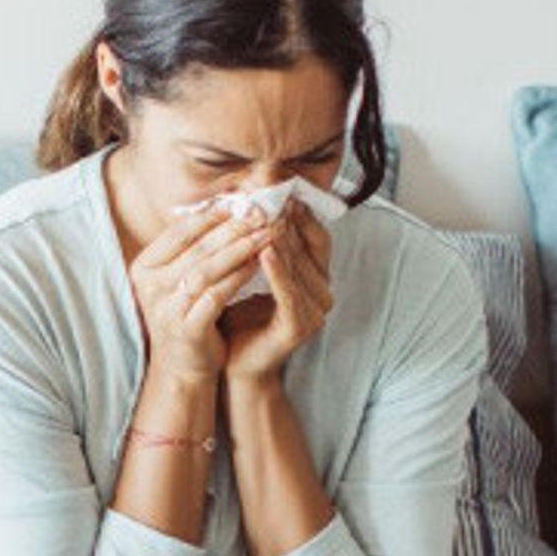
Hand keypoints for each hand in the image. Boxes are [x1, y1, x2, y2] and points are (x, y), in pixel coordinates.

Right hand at [127, 205, 269, 383]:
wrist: (181, 367)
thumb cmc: (185, 315)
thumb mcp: (179, 278)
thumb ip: (193, 249)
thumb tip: (227, 206)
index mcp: (144, 267)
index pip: (180, 232)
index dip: (212, 215)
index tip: (242, 202)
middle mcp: (150, 286)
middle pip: (195, 248)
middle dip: (232, 228)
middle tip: (261, 214)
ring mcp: (166, 309)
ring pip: (206, 270)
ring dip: (238, 250)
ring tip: (265, 235)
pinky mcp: (186, 329)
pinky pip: (215, 297)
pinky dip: (237, 279)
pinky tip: (257, 266)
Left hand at [220, 199, 334, 385]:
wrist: (234, 364)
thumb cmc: (239, 318)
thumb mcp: (250, 275)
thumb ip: (259, 245)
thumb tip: (250, 203)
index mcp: (315, 278)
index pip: (314, 237)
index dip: (300, 214)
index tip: (280, 191)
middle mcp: (322, 293)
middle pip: (308, 248)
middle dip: (288, 221)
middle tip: (271, 196)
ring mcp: (315, 311)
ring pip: (299, 267)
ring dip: (282, 240)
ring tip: (265, 217)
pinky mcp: (300, 326)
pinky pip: (289, 292)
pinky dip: (278, 271)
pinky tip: (264, 251)